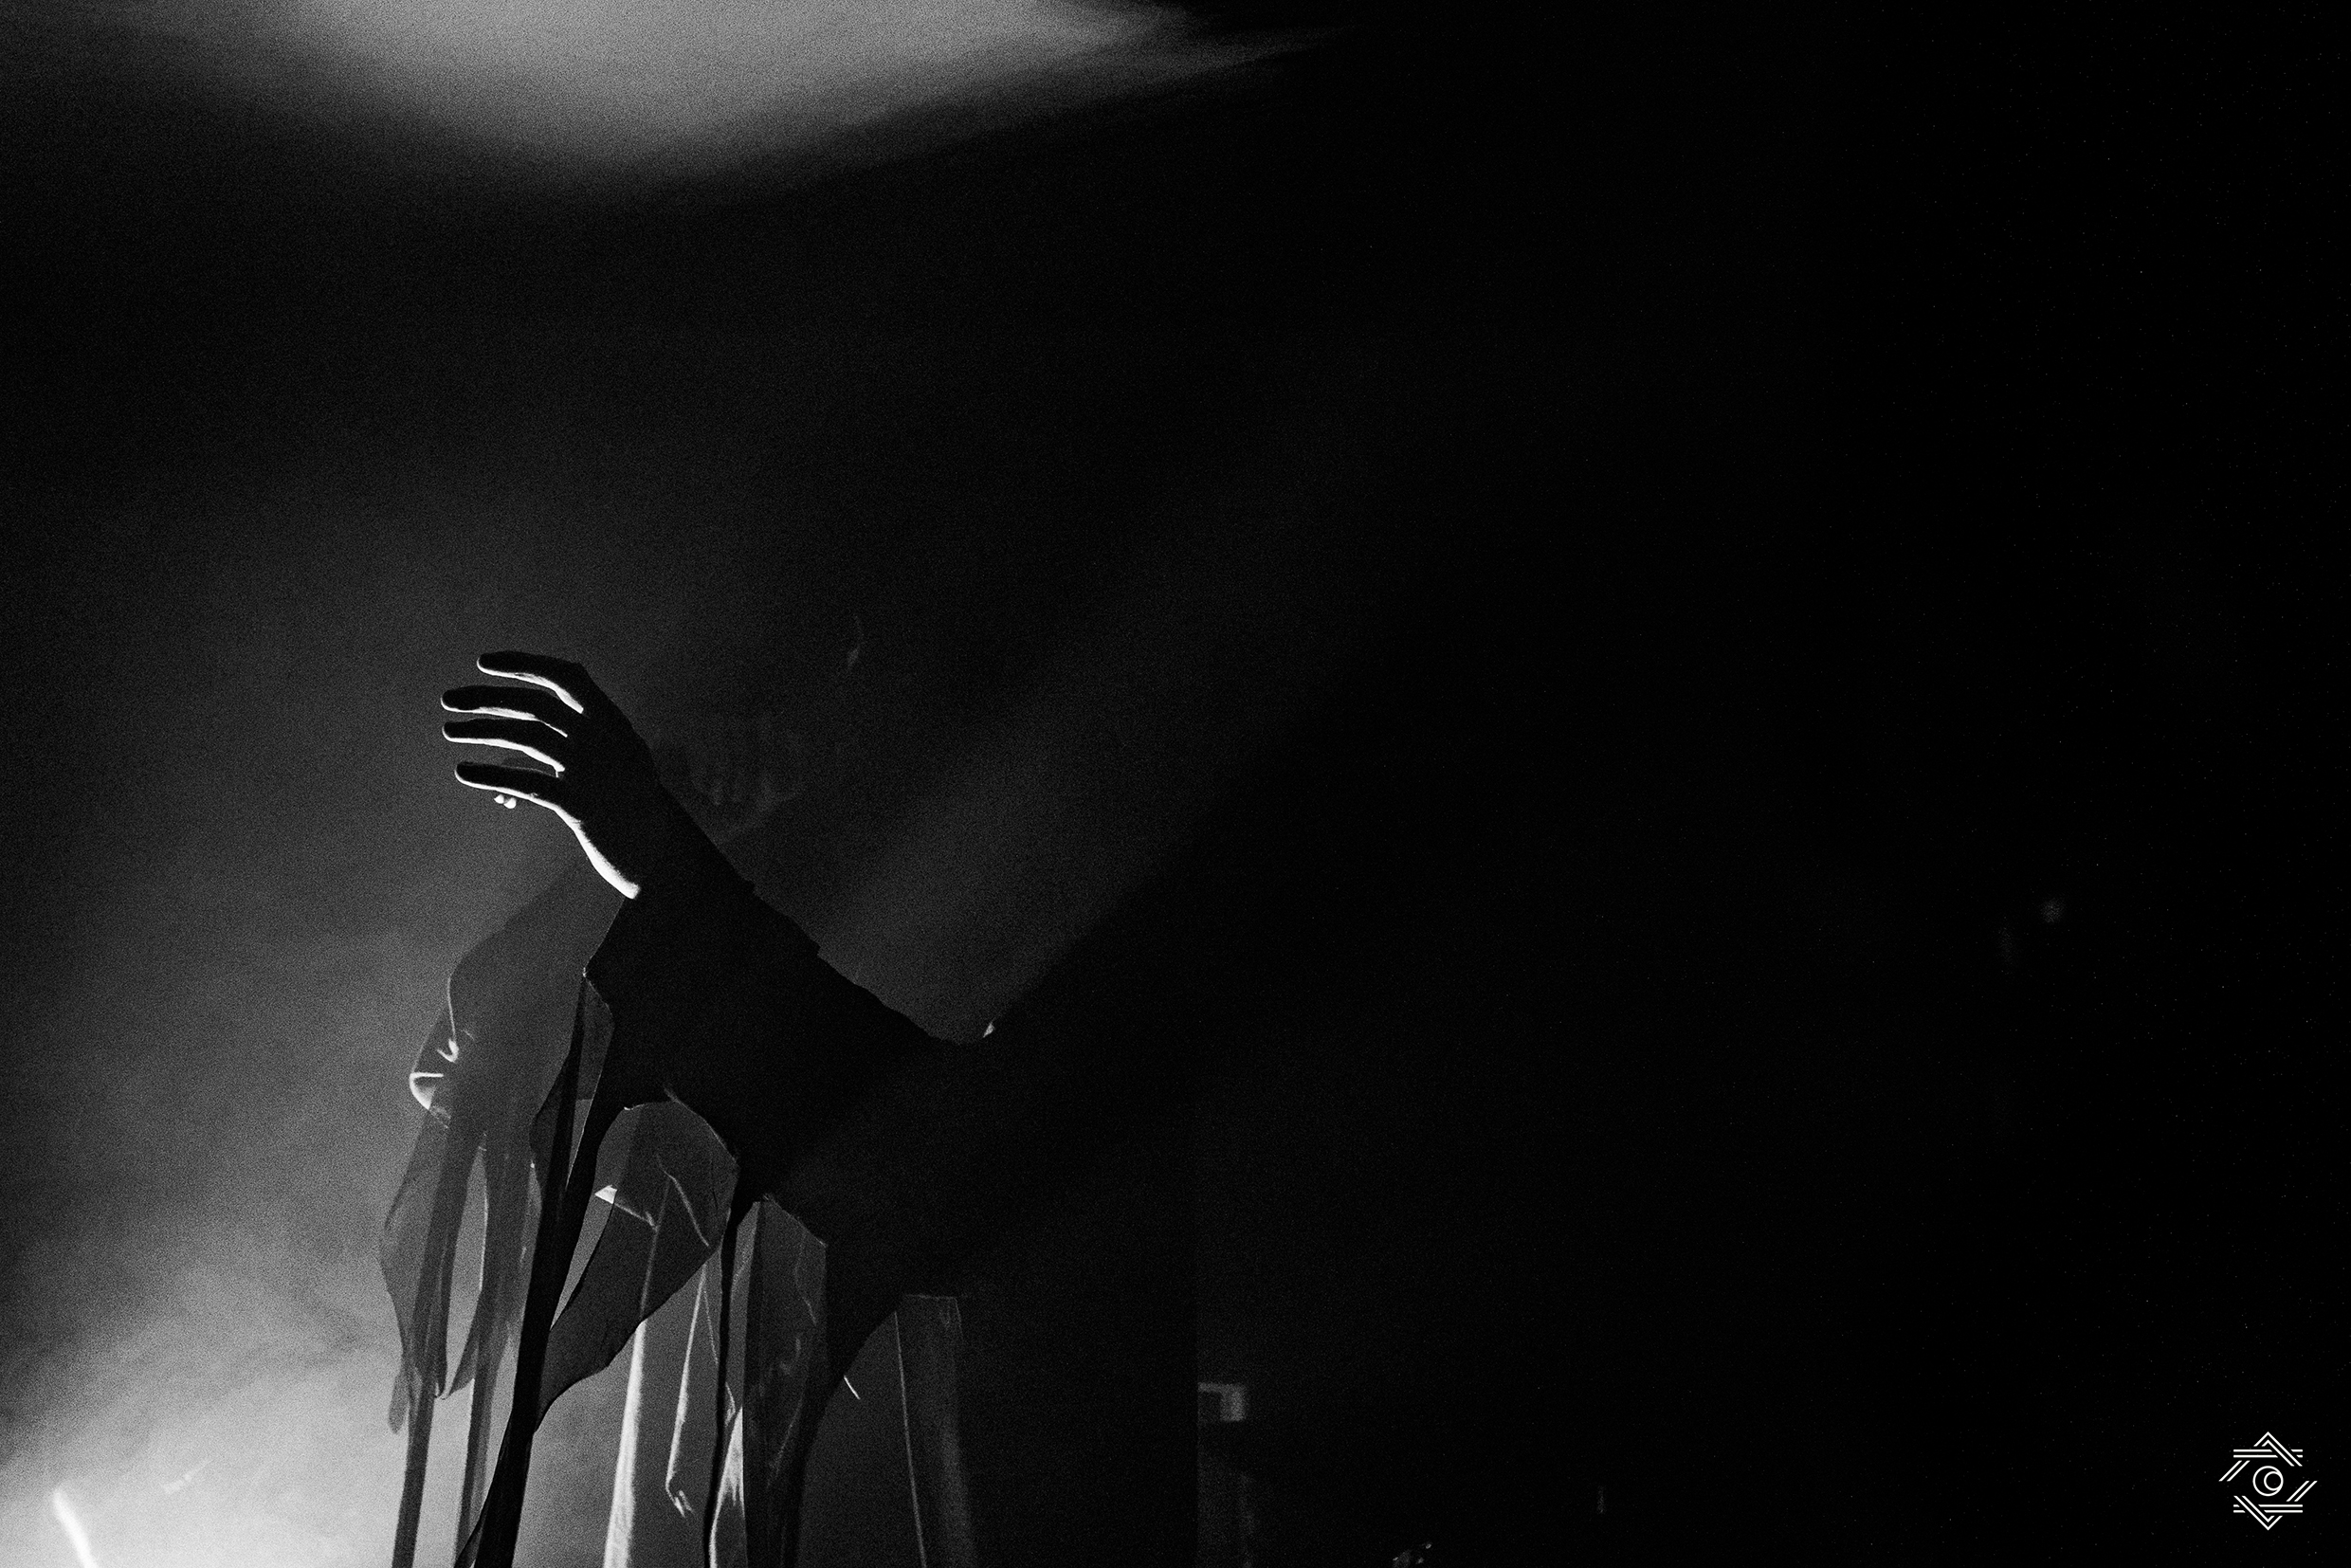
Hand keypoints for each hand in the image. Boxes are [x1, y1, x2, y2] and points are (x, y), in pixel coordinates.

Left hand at [442, 652, 710, 899]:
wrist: (659, 857)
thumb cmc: (629, 807)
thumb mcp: (615, 761)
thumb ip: (579, 738)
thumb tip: (515, 740)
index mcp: (614, 724)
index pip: (568, 678)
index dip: (525, 665)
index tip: (484, 663)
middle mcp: (605, 741)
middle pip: (538, 705)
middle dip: (489, 698)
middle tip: (448, 700)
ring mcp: (594, 773)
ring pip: (528, 737)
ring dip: (483, 730)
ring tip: (449, 731)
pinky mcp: (581, 806)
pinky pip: (528, 783)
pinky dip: (493, 775)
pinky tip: (465, 773)